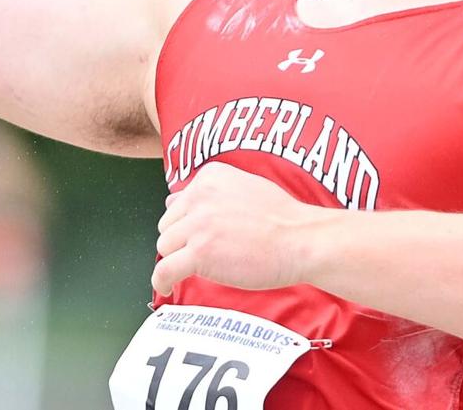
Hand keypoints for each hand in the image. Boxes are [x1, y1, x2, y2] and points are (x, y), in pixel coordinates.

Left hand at [152, 162, 329, 296]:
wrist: (301, 240)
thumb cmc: (281, 218)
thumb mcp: (244, 187)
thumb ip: (210, 192)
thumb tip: (172, 198)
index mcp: (210, 177)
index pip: (178, 202)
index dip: (188, 223)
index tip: (201, 236)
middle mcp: (200, 196)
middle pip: (168, 224)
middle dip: (181, 240)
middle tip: (205, 253)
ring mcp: (198, 224)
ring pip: (165, 245)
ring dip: (176, 258)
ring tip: (193, 270)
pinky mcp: (200, 252)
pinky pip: (165, 269)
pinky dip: (161, 280)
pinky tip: (167, 286)